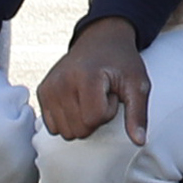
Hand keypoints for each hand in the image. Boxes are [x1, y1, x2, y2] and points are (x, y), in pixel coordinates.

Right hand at [35, 21, 151, 143]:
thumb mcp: (138, 84)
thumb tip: (139, 142)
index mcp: (85, 76)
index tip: (112, 93)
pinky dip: (68, 120)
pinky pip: (53, 127)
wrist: (101, 40)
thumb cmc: (122, 62)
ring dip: (82, 120)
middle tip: (101, 95)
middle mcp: (62, 81)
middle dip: (95, 118)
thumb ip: (138, 113)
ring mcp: (49, 87)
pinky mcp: (42, 92)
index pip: (94, 118)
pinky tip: (77, 101)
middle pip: (79, 129)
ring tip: (90, 98)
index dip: (109, 111)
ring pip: (66, 132)